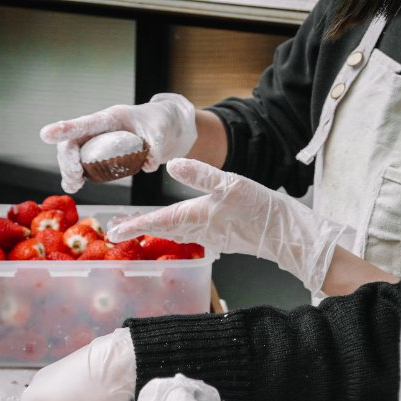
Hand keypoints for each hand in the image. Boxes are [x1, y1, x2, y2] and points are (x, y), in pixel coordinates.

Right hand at [40, 94, 196, 193]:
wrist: (166, 127)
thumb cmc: (161, 124)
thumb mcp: (163, 132)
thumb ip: (156, 146)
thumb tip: (148, 164)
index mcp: (112, 118)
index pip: (85, 123)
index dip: (65, 128)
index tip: (45, 135)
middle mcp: (99, 130)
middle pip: (71, 142)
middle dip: (67, 160)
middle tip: (76, 178)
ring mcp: (96, 143)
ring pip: (71, 155)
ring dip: (68, 171)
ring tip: (74, 185)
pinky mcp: (99, 156)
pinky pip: (80, 166)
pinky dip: (74, 177)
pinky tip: (74, 187)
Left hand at [109, 158, 345, 294]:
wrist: (286, 234)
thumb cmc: (260, 209)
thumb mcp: (230, 183)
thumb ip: (200, 174)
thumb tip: (172, 163)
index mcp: (195, 217)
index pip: (156, 221)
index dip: (133, 226)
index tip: (113, 232)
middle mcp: (198, 230)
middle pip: (162, 229)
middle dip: (139, 228)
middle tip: (117, 229)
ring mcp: (210, 236)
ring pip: (175, 232)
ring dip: (156, 229)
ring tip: (140, 226)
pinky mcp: (222, 237)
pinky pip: (191, 234)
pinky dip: (177, 230)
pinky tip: (178, 226)